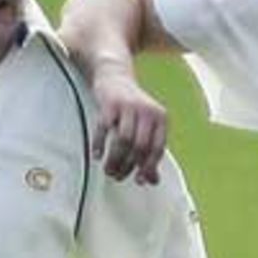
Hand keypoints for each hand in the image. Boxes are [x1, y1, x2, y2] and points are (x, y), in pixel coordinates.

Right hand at [91, 61, 166, 184]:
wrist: (115, 77)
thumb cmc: (132, 108)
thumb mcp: (146, 127)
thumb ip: (150, 152)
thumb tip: (153, 180)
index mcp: (160, 118)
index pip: (157, 148)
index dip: (149, 167)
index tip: (139, 180)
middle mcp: (147, 111)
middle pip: (140, 146)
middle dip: (128, 166)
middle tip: (117, 176)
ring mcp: (128, 106)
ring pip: (123, 140)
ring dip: (114, 159)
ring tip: (108, 169)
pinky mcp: (110, 103)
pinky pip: (104, 128)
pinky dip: (99, 144)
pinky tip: (96, 155)